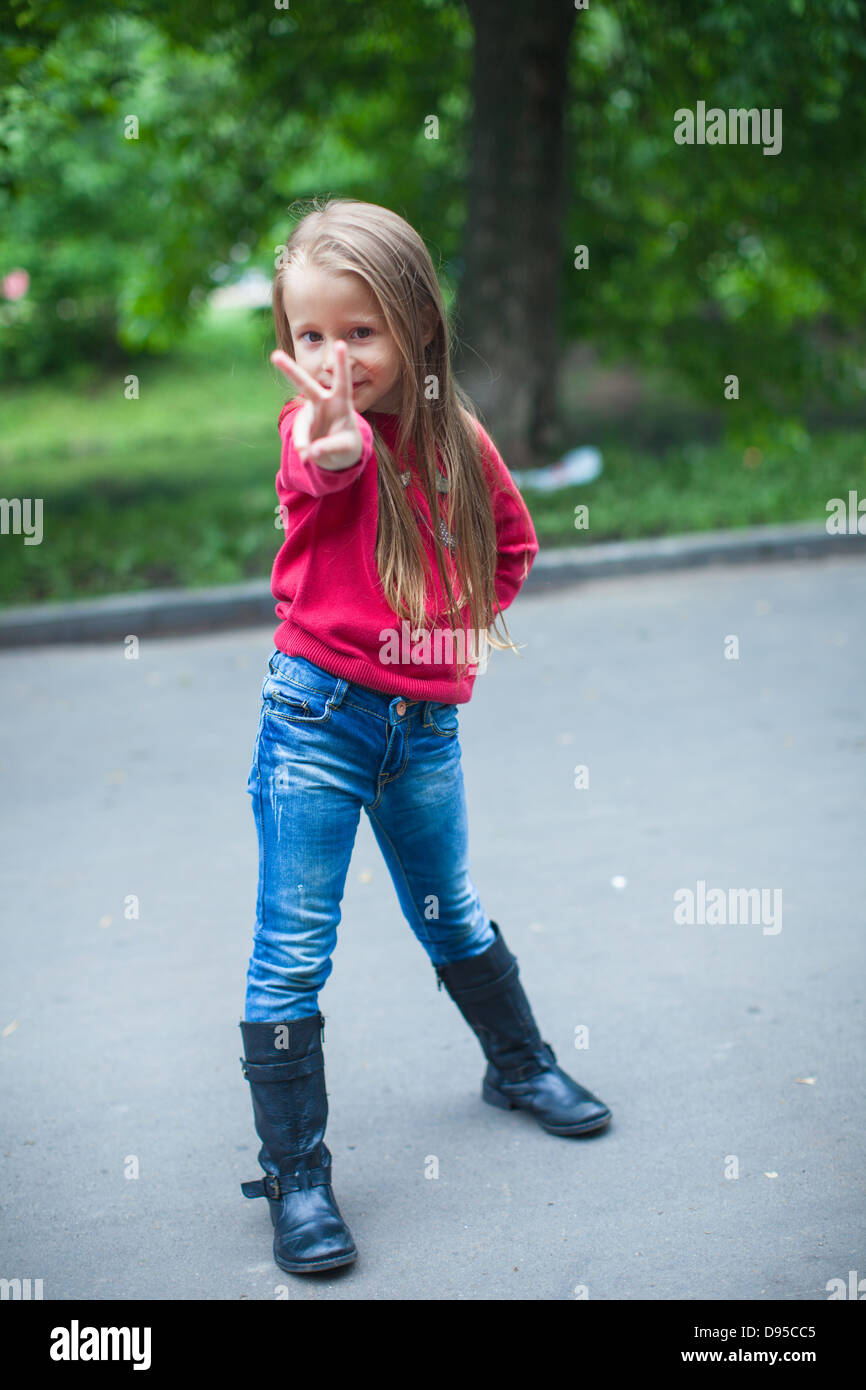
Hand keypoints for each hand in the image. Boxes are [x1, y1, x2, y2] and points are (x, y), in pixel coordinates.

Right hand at [270, 341, 363, 470]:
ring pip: (302, 426)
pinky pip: (302, 442)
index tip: (340, 343)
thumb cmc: (346, 444)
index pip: (342, 381)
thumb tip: (308, 451)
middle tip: (274, 355)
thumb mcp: (346, 447)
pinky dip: (307, 451)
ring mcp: (309, 417)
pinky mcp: (301, 430)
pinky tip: (311, 456)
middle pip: (305, 386)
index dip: (341, 364)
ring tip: (309, 455)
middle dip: (290, 370)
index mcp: (341, 402)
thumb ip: (331, 447)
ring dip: (303, 439)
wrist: (337, 454)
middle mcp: (322, 404)